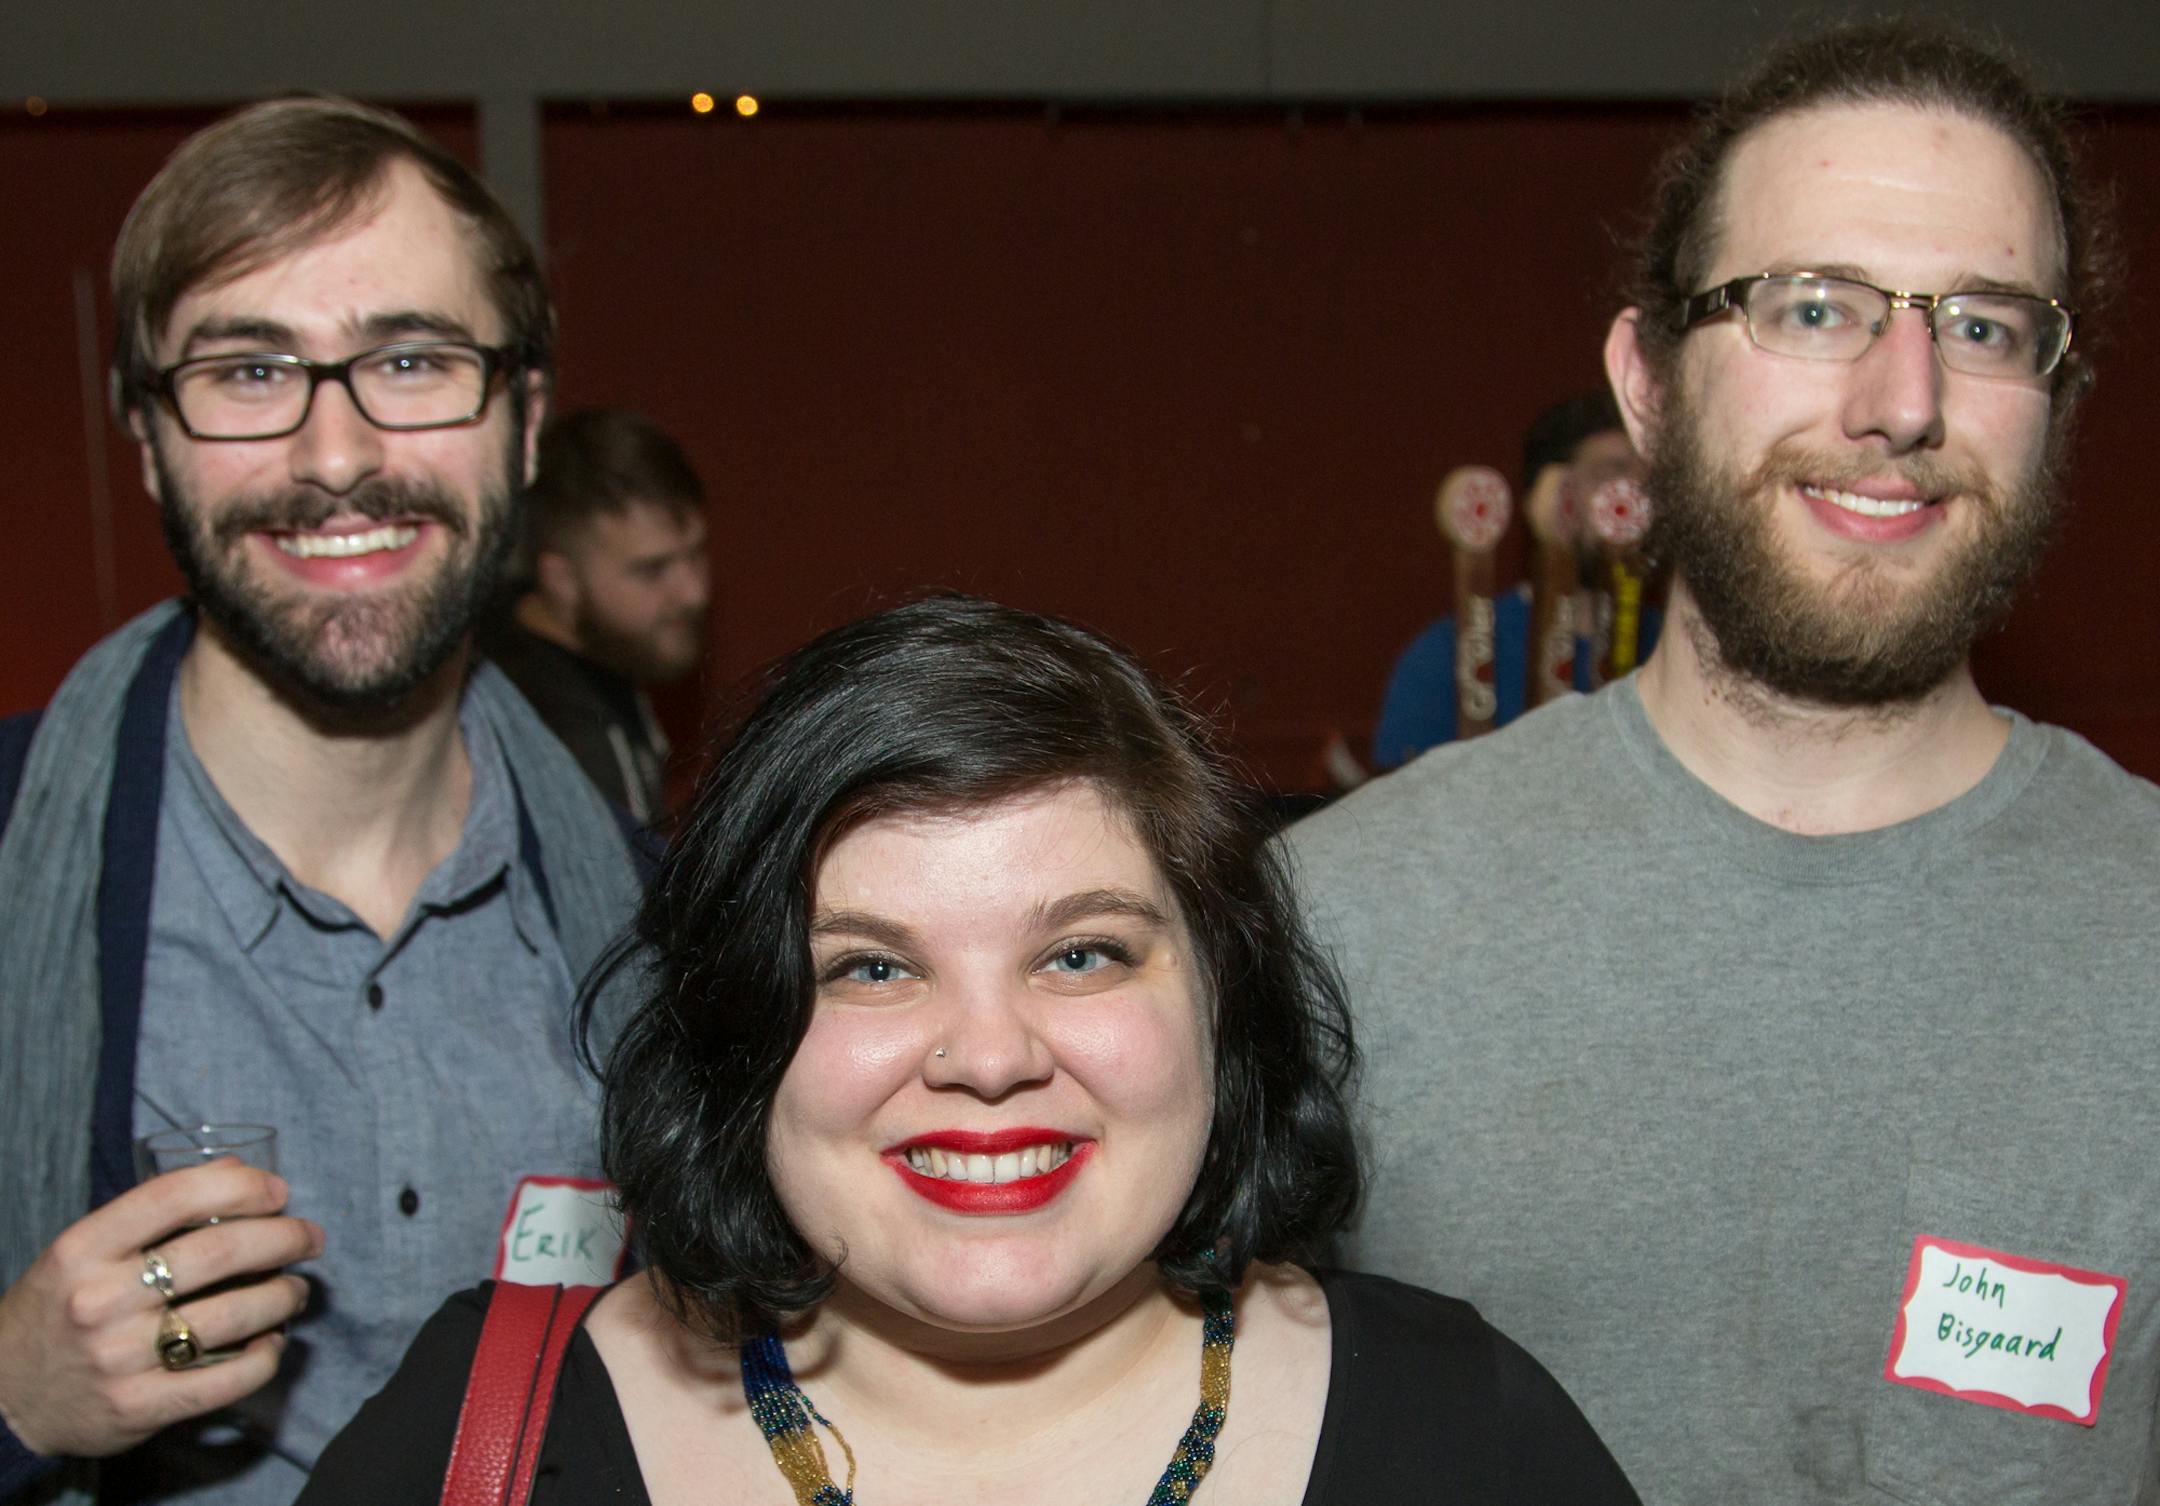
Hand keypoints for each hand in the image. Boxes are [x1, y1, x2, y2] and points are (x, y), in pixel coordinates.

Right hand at [0, 1159, 322, 1458]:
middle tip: (310, 1237)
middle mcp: (100, 1299)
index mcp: (83, 1249)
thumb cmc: (58, 1308)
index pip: (174, 1196)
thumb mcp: (81, 1251)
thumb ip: (150, 1215)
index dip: (241, 1186)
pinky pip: (224, 1380)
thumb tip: (240, 1171)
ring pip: (233, 1315)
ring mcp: (119, 1357)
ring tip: (296, 1290)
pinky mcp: (138, 1407)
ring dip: (283, 1297)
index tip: (278, 1191)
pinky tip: (272, 1344)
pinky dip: (263, 1359)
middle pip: (220, 1253)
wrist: (1, 1396)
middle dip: (284, 1238)